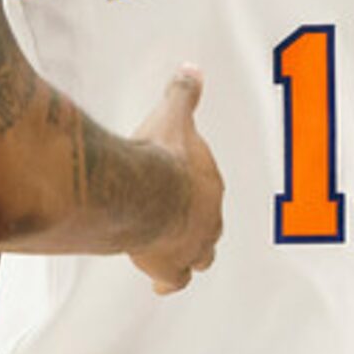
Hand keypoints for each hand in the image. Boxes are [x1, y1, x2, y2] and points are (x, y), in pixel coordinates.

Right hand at [128, 67, 222, 293]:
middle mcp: (208, 220)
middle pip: (211, 227)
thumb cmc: (158, 155)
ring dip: (190, 255)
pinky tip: (160, 285)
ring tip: (176, 256)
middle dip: (198, 224)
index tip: (178, 184)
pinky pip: (175, 281)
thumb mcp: (173, 116)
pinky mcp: (169, 267)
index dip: (194, 188)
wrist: (141, 191)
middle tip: (181, 221)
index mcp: (211, 185)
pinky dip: (167, 281)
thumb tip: (192, 69)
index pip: (209, 190)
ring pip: (201, 258)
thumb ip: (183, 94)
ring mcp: (191, 246)